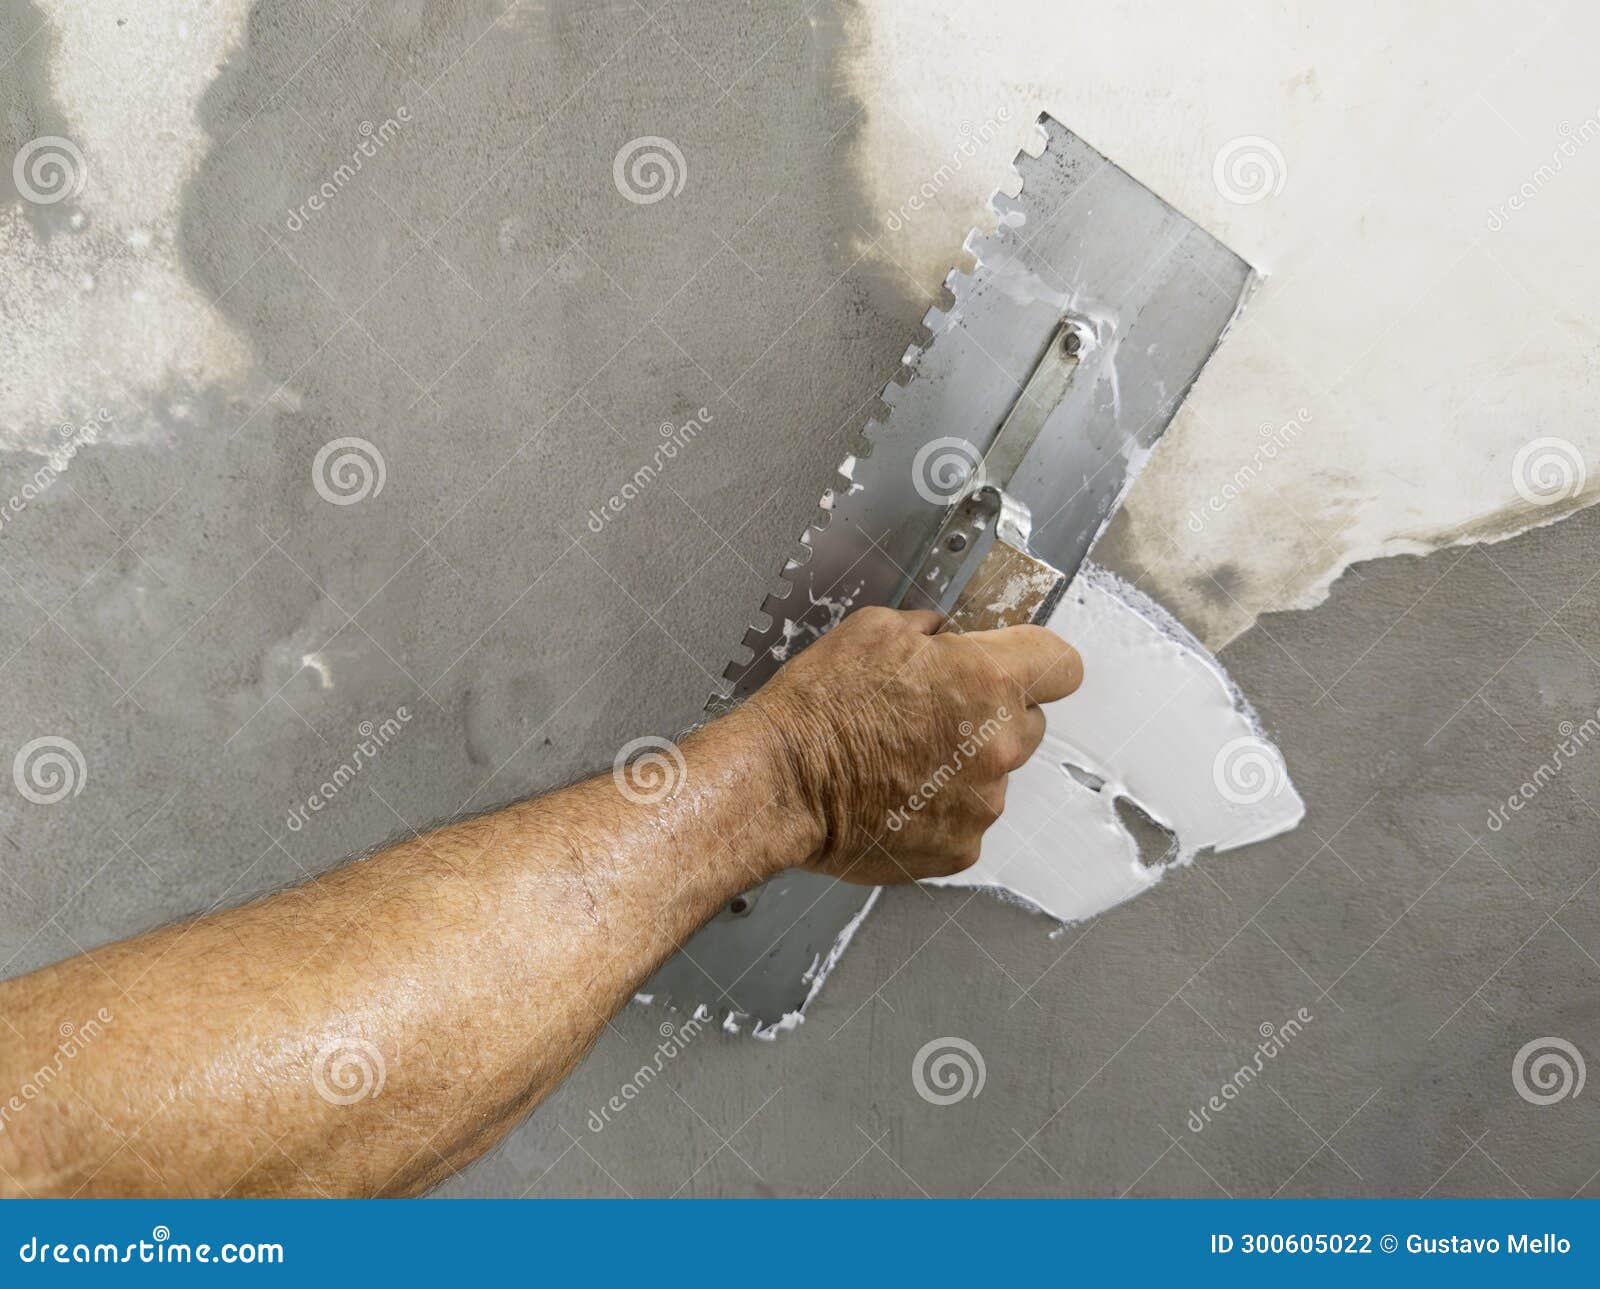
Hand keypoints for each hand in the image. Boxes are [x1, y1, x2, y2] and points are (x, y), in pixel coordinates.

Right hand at [746, 606, 1082, 885]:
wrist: (781, 782)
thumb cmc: (821, 704)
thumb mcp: (875, 630)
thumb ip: (931, 631)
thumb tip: (947, 637)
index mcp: (988, 681)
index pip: (1062, 665)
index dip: (1037, 661)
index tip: (1019, 665)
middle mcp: (999, 745)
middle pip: (1030, 724)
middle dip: (992, 715)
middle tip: (934, 715)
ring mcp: (983, 804)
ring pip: (993, 776)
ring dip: (963, 767)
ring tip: (899, 761)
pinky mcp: (960, 849)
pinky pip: (965, 821)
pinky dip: (938, 811)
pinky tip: (893, 797)